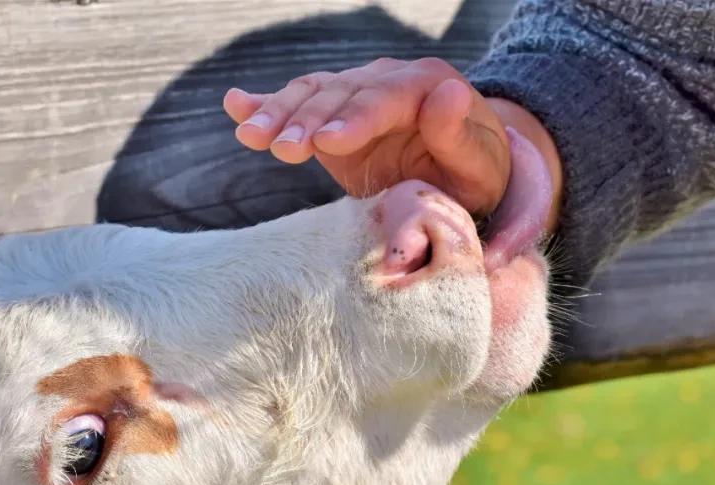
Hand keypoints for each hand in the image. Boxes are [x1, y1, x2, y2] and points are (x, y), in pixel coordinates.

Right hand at [223, 58, 511, 215]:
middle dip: (307, 120)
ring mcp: (357, 93)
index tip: (328, 142)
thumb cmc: (475, 175)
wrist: (462, 174)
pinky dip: (265, 103)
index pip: (385, 97)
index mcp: (428, 85)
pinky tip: (234, 105)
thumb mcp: (479, 165)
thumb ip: (460, 135)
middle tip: (280, 149)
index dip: (355, 118)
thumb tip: (447, 93)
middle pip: (340, 94)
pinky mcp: (334, 114)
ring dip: (279, 115)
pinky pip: (299, 102)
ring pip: (313, 95)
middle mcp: (388, 79)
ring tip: (251, 138)